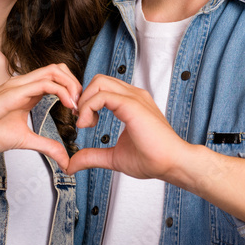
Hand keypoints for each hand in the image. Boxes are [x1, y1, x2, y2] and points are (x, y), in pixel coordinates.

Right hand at [0, 63, 79, 170]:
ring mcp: (19, 85)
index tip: (79, 111)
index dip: (73, 90)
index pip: (56, 78)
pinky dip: (62, 92)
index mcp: (26, 92)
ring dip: (72, 85)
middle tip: (82, 106)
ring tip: (77, 106)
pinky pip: (45, 83)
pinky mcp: (14, 92)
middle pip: (59, 68)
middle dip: (76, 84)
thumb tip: (65, 159)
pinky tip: (68, 106)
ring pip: (54, 70)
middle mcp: (24, 84)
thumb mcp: (25, 140)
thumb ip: (46, 146)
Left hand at [67, 75, 192, 178]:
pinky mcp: (133, 105)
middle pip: (98, 80)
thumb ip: (92, 156)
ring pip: (98, 82)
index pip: (102, 87)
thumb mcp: (113, 157)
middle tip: (79, 120)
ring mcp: (134, 98)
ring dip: (84, 101)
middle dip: (82, 97)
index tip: (82, 122)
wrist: (173, 164)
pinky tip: (86, 125)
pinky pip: (102, 96)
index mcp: (131, 103)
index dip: (86, 101)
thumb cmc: (152, 159)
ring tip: (83, 123)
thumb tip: (72, 164)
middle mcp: (133, 95)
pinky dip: (88, 108)